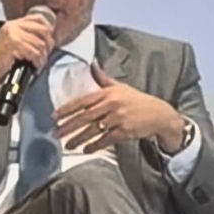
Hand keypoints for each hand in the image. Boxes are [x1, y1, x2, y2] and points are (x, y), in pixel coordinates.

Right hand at [0, 14, 55, 99]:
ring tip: (37, 65)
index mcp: (13, 24)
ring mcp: (13, 34)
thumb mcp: (12, 43)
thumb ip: (25, 37)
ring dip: (42, 58)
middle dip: (48, 45)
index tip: (48, 43)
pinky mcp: (14, 44)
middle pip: (43, 30)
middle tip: (44, 56)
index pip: (39, 19)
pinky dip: (37, 62)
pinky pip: (35, 53)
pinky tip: (34, 68)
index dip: (48, 31)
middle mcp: (13, 26)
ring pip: (41, 44)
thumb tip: (47, 39)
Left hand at [54, 62, 184, 152]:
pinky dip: (95, 145)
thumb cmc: (137, 100)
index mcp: (108, 93)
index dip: (68, 109)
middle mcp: (112, 104)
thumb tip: (92, 64)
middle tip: (56, 133)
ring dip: (79, 138)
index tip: (55, 116)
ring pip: (94, 130)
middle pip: (85, 116)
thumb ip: (103, 78)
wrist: (159, 114)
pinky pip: (106, 139)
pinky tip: (86, 150)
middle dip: (69, 126)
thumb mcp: (120, 86)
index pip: (83, 101)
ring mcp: (118, 118)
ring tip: (68, 145)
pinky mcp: (125, 131)